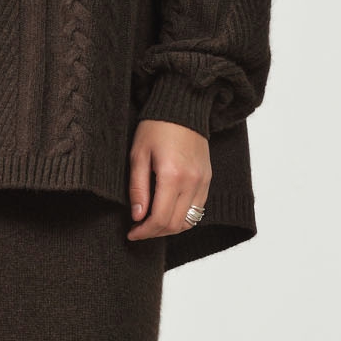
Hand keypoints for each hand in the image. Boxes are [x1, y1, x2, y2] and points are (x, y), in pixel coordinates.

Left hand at [126, 120, 210, 240]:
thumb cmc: (156, 127)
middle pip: (175, 224)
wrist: (183, 107)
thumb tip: (137, 216)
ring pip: (189, 221)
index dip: (144, 232)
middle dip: (155, 232)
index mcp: (172, 175)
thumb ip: (137, 188)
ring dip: (169, 228)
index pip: (160, 218)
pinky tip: (167, 211)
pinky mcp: (208, 179)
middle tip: (138, 229)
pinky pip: (198, 209)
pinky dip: (182, 217)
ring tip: (152, 223)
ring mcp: (203, 181)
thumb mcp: (138, 155)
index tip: (131, 233)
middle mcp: (192, 182)